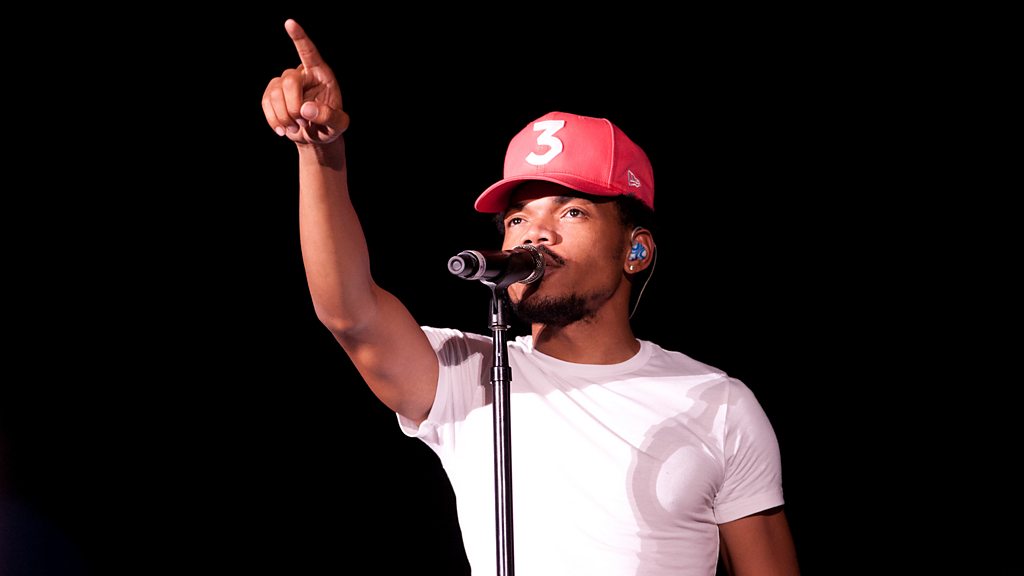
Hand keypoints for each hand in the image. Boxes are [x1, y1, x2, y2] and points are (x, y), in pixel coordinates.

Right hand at [262, 19, 349, 143]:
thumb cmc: (330, 127)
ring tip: (296, 128)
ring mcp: (284, 82)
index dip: (299, 38)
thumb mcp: (338, 126)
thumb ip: (329, 117)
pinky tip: (282, 129)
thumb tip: (306, 109)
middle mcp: (302, 74)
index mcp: (321, 74)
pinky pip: (266, 102)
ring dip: (284, 116)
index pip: (309, 53)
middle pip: (289, 81)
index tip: (290, 23)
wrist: (315, 137)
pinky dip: (274, 119)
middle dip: (293, 106)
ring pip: (275, 92)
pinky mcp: (272, 94)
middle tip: (303, 123)